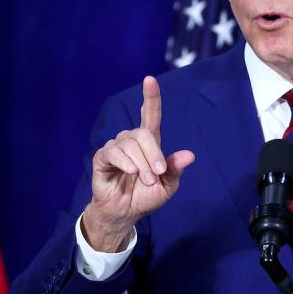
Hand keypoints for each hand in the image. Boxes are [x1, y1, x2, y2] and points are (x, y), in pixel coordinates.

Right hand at [81, 76, 194, 251]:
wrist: (126, 213)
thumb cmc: (146, 197)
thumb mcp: (168, 185)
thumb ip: (176, 169)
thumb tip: (190, 155)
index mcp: (149, 142)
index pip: (150, 115)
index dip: (150, 97)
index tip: (150, 80)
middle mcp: (131, 140)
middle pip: (143, 134)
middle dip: (154, 155)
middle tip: (157, 174)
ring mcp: (116, 147)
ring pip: (130, 144)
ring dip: (141, 165)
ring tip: (146, 181)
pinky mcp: (102, 158)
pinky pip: (114, 153)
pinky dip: (125, 162)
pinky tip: (130, 172)